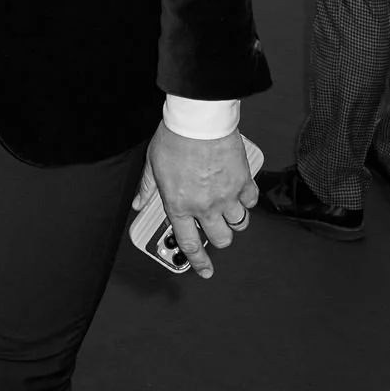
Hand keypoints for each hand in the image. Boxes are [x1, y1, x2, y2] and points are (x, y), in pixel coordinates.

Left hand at [135, 123, 257, 280]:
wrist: (199, 120)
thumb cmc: (175, 138)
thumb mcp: (152, 164)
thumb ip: (147, 188)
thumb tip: (138, 202)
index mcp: (179, 205)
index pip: (188, 244)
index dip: (198, 262)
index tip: (205, 270)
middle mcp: (205, 206)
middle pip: (221, 239)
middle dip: (219, 238)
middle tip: (215, 227)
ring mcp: (226, 195)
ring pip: (239, 223)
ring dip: (235, 220)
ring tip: (228, 209)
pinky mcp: (243, 181)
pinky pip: (251, 200)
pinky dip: (247, 199)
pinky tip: (240, 191)